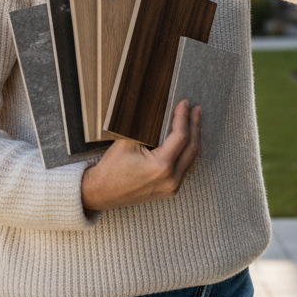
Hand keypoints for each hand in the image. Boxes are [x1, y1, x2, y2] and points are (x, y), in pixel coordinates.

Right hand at [81, 99, 201, 211]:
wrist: (101, 192)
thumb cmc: (111, 168)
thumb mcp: (127, 141)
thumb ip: (145, 124)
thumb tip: (158, 106)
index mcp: (161, 167)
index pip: (181, 136)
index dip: (183, 117)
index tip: (184, 103)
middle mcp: (171, 179)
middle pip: (191, 147)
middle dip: (194, 125)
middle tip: (196, 109)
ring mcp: (172, 187)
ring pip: (191, 159)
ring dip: (194, 138)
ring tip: (195, 121)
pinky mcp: (169, 190)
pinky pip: (186, 169)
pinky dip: (189, 153)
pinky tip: (189, 142)